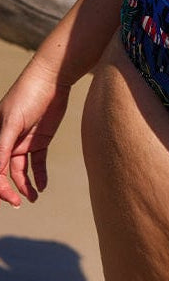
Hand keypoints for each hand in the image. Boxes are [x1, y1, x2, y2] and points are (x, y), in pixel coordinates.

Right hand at [0, 58, 70, 206]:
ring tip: (33, 198)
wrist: (52, 78)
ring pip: (20, 171)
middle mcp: (8, 142)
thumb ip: (3, 145)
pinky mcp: (40, 140)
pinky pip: (37, 163)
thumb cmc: (28, 95)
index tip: (9, 197)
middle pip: (4, 172)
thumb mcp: (13, 121)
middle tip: (19, 202)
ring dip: (25, 186)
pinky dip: (39, 176)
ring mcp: (24, 142)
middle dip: (9, 189)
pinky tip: (42, 186)